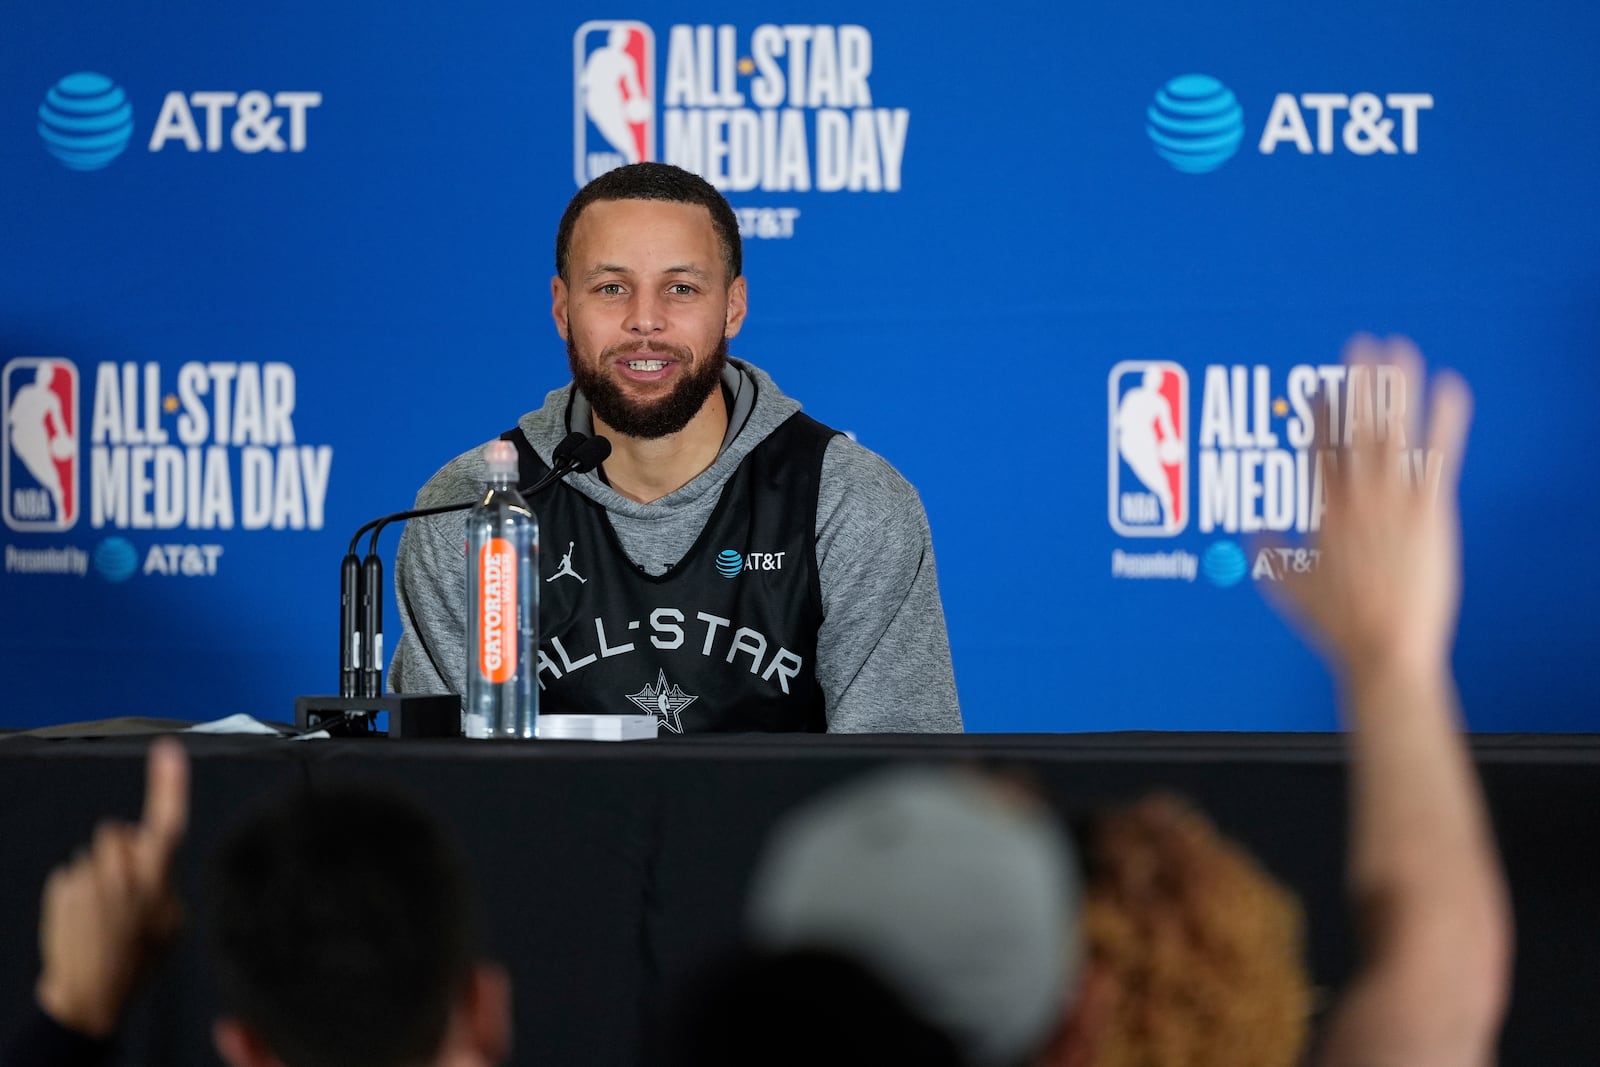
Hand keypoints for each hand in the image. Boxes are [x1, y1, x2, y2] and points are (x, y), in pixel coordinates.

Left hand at [35, 738, 189, 1037]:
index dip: (169, 784)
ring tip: (103, 911)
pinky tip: (84, 918)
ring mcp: (87, 880)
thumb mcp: (172, 924)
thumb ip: (165, 882)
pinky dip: (78, 890)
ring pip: (95, 854)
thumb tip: (147, 853)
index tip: (168, 750)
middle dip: (122, 850)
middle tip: (126, 888)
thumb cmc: (137, 959)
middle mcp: (121, 876)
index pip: (167, 822)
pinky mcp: (61, 888)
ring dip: (100, 873)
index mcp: (156, 882)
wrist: (89, 996)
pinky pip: (72, 872)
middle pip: (120, 833)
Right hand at [1262, 334, 1472, 679]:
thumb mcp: (1289, 590)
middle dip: (1357, 382)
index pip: (1318, 448)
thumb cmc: (1339, 625)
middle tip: (1359, 343)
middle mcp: (1356, 499)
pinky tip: (1450, 389)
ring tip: (1399, 349)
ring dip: (1396, 387)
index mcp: (1323, 513)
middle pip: (1355, 426)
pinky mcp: (1429, 514)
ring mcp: (1393, 504)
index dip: (1318, 413)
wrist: (1384, 649)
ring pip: (1393, 431)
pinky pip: (1438, 457)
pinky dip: (1445, 420)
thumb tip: (1252, 536)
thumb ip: (1270, 555)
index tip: (1317, 386)